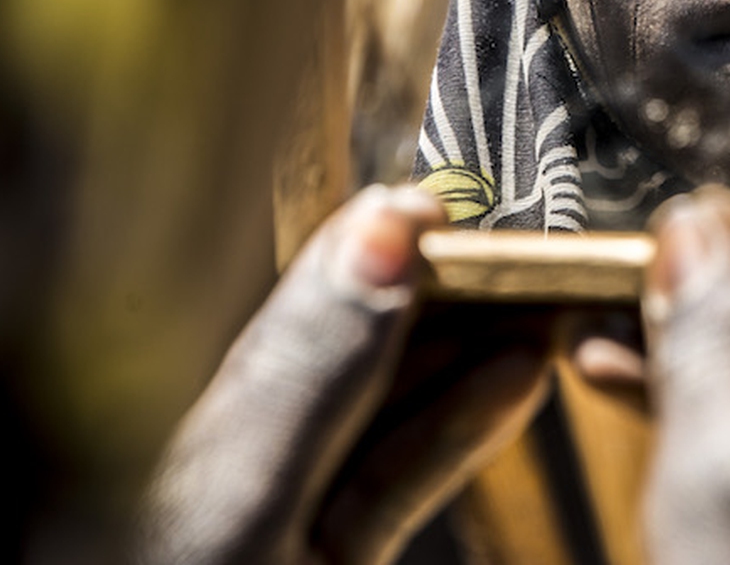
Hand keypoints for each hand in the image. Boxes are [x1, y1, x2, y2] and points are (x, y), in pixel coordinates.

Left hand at [137, 185, 553, 564]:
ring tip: (545, 304)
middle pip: (350, 346)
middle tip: (530, 248)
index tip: (450, 201)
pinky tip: (517, 380)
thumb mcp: (246, 498)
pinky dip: (461, 430)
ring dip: (469, 354)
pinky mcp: (320, 558)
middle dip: (442, 292)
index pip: (294, 301)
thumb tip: (379, 230)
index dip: (376, 242)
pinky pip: (397, 478)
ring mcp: (276, 506)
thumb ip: (310, 375)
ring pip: (383, 408)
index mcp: (183, 421)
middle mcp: (229, 450)